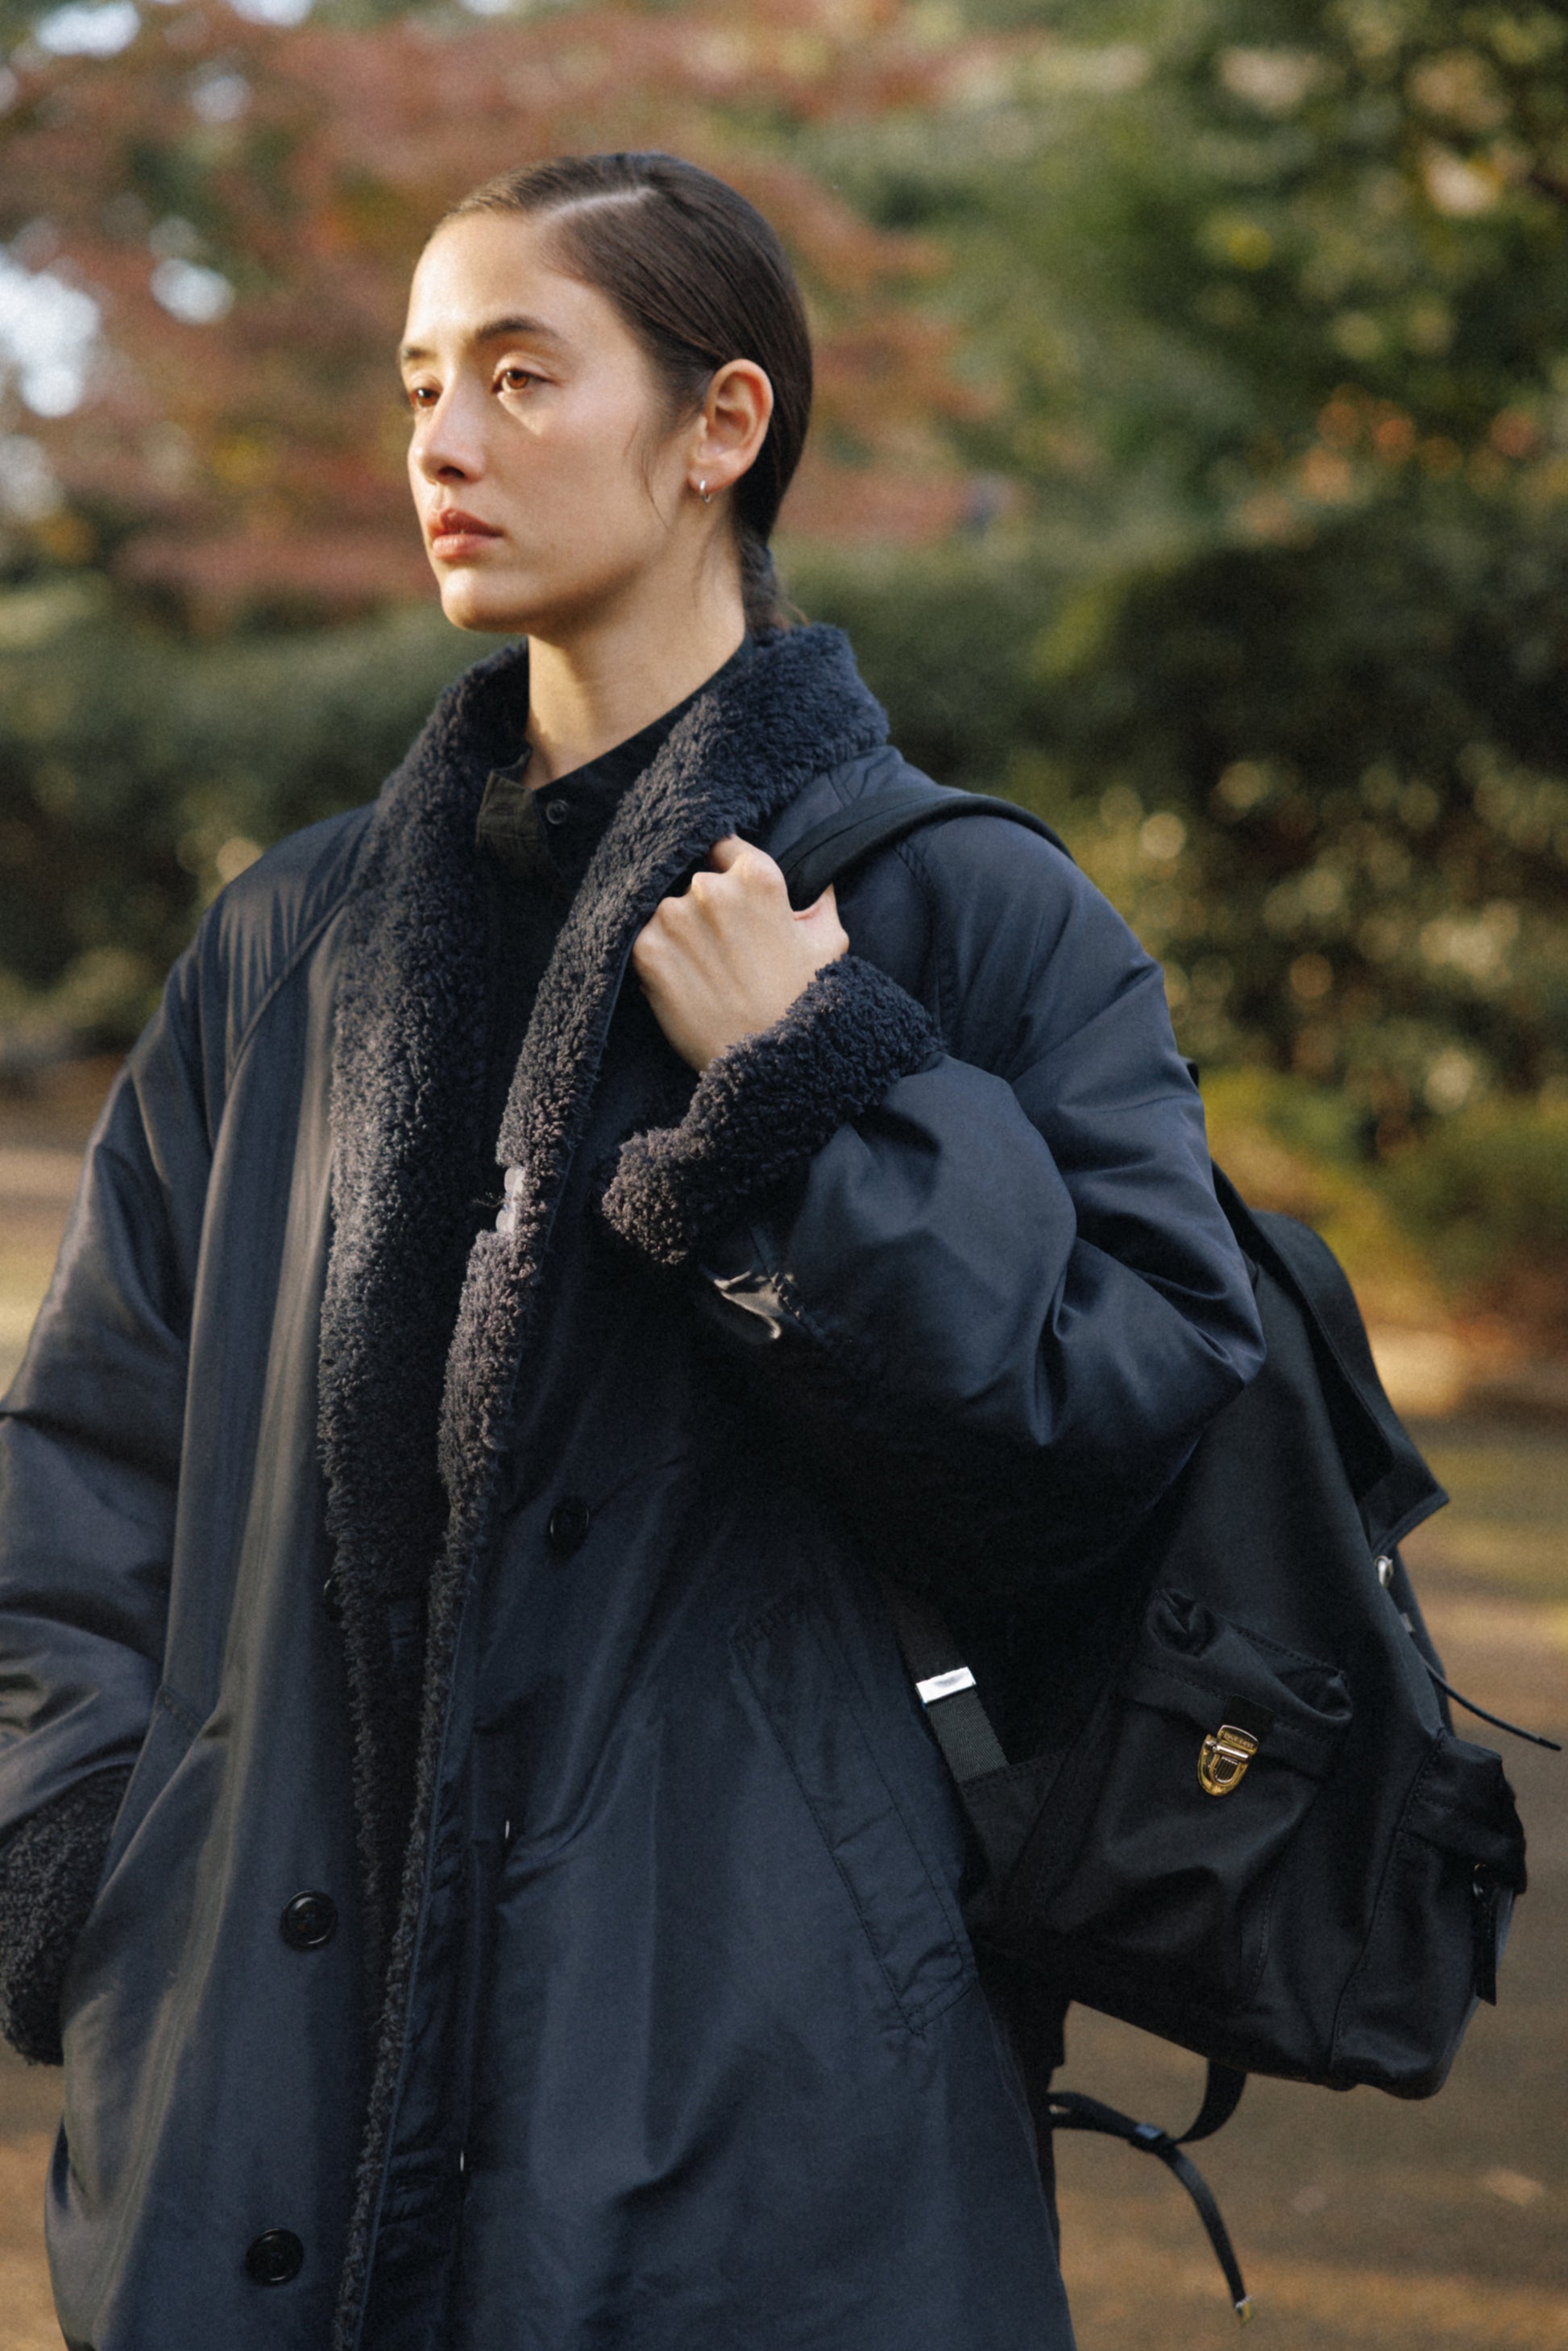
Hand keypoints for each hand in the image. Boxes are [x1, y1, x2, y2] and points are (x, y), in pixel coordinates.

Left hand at [631, 836, 848, 1071]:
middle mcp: (711, 888)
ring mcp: (674, 917)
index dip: (726, 871)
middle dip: (705, 909)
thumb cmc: (803, 1003)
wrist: (769, 1064)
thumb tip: (816, 882)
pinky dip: (658, 957)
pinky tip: (684, 982)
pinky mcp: (646, 950)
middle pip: (694, 882)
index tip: (727, 899)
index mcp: (758, 876)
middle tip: (722, 950)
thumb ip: (819, 901)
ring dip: (679, 934)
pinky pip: (643, 939)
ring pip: (666, 911)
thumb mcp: (828, 943)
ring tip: (704, 972)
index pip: (724, 847)